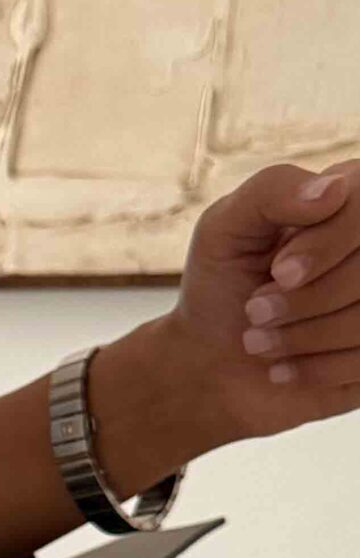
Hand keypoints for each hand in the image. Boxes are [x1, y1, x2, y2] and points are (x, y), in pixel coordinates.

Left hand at [170, 158, 359, 444]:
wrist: (211, 363)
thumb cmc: (221, 287)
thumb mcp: (223, 229)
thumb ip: (271, 190)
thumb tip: (336, 187)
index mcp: (350, 200)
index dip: (327, 244)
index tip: (279, 271)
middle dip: (305, 299)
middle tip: (254, 311)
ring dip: (301, 337)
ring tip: (258, 340)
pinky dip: (313, 370)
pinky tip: (282, 369)